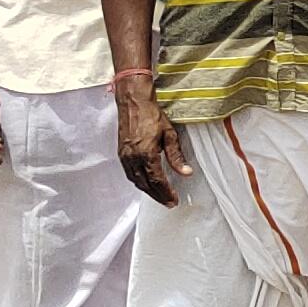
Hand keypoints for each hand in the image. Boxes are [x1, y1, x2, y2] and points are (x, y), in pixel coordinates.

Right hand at [116, 87, 189, 207]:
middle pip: (145, 184)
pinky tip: (146, 184)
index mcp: (146, 154)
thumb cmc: (152, 116)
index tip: (174, 200)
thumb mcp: (170, 135)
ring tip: (160, 197)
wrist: (133, 103)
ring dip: (148, 191)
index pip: (157, 180)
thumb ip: (176, 156)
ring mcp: (125, 156)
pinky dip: (139, 182)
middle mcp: (133, 158)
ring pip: (136, 181)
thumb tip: (186, 173)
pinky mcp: (121, 153)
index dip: (166, 192)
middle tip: (169, 203)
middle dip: (158, 195)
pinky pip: (130, 174)